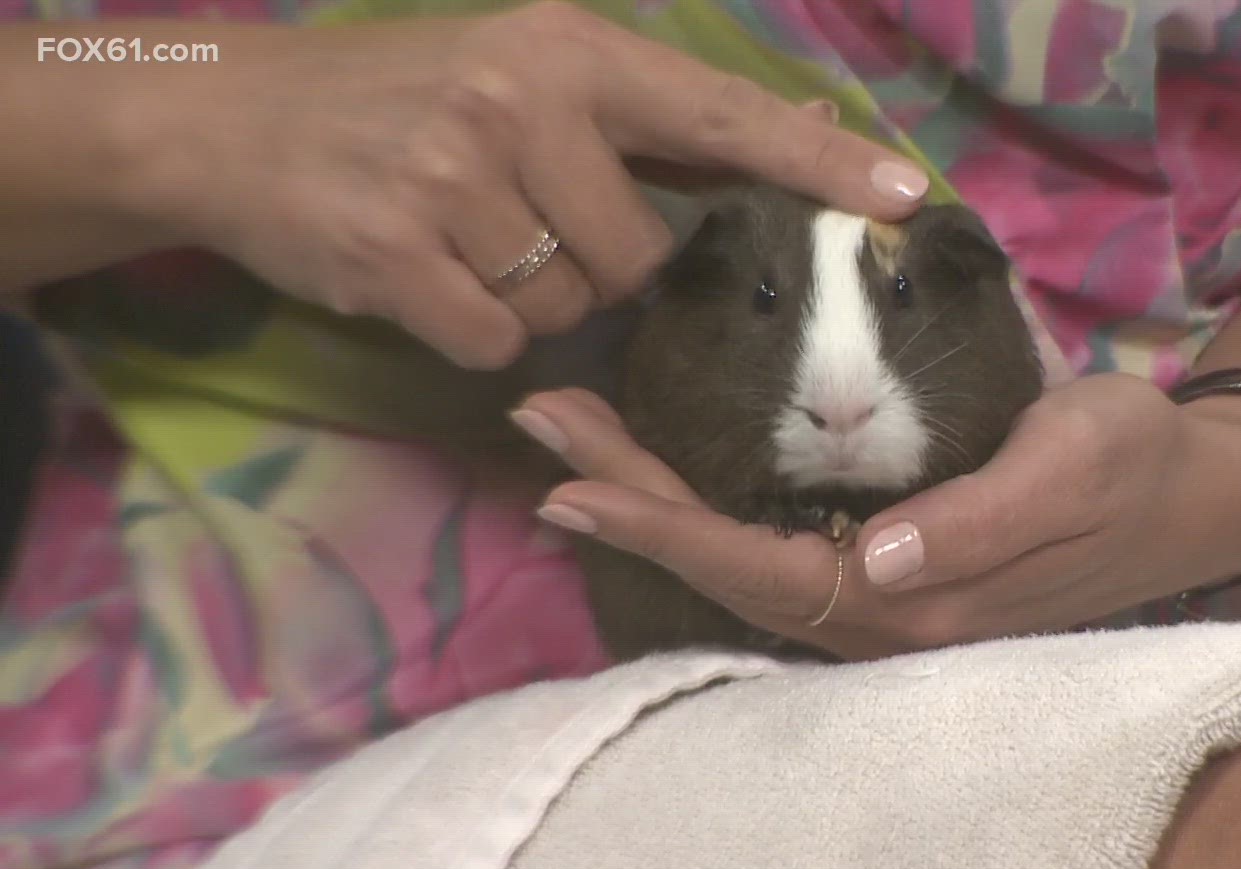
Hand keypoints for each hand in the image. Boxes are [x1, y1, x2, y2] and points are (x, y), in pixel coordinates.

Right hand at [134, 2, 927, 368]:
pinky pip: (500, 341)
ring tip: (466, 237)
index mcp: (567, 50)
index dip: (815, 168)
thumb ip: (662, 118)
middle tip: (524, 220)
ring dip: (535, 297)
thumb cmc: (404, 97)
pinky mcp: (398, 253)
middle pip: (642, 256)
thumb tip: (809, 129)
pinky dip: (474, 330)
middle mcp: (519, 102)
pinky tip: (427, 275)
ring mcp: (453, 177)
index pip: (720, 115)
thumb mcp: (532, 73)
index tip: (903, 199)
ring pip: (573, 305)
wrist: (232, 122)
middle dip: (603, 265)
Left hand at [515, 373, 1240, 660]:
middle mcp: (884, 617)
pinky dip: (704, 509)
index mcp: (918, 601)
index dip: (663, 529)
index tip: (575, 482)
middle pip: (726, 568)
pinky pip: (771, 549)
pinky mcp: (889, 574)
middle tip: (543, 422)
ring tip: (576, 438)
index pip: (760, 569)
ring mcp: (883, 602)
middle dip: (630, 501)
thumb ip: (983, 520)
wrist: (1193, 497)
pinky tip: (665, 472)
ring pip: (740, 561)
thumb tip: (880, 556)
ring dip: (654, 502)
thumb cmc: (1134, 469)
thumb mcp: (1074, 468)